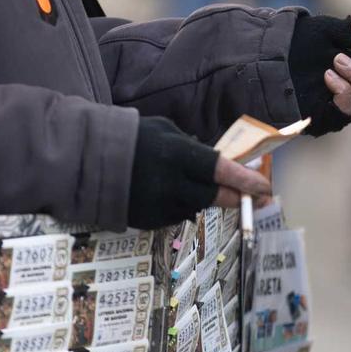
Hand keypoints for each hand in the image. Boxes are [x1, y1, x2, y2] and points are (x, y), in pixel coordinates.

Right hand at [127, 117, 269, 229]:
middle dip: (234, 195)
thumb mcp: (164, 130)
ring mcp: (157, 205)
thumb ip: (192, 148)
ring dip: (202, 197)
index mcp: (175, 154)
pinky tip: (166, 191)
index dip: (244, 180)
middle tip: (252, 195)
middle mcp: (168, 183)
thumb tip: (218, 165)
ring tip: (185, 181)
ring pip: (195, 207)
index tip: (264, 187)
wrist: (86, 161)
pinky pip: (176, 216)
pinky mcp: (148, 221)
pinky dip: (180, 205)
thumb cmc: (132, 139)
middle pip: (213, 196)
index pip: (219, 170)